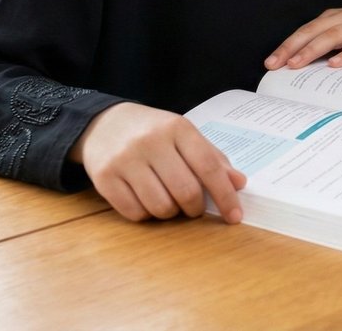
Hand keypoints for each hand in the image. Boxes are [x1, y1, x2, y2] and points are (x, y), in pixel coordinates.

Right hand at [70, 102, 246, 223]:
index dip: (225, 195)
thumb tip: (238, 183)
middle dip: (195, 208)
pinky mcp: (104, 177)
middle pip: (185, 191)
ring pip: (160, 206)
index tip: (235, 216)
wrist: (103, 123)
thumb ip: (211, 158)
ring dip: (170, 213)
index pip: (207, 166)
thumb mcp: (183, 135)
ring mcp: (124, 159)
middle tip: (192, 207)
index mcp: (176, 128)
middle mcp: (150, 141)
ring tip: (167, 200)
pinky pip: (135, 213)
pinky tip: (145, 200)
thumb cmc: (152, 132)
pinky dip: (146, 215)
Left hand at [265, 1, 341, 69]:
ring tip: (296, 64)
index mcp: (335, 17)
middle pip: (312, 32)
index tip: (270, 62)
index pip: (305, 31)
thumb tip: (305, 64)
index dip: (287, 45)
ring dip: (311, 50)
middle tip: (274, 65)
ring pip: (331, 37)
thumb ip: (331, 43)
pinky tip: (335, 64)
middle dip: (291, 48)